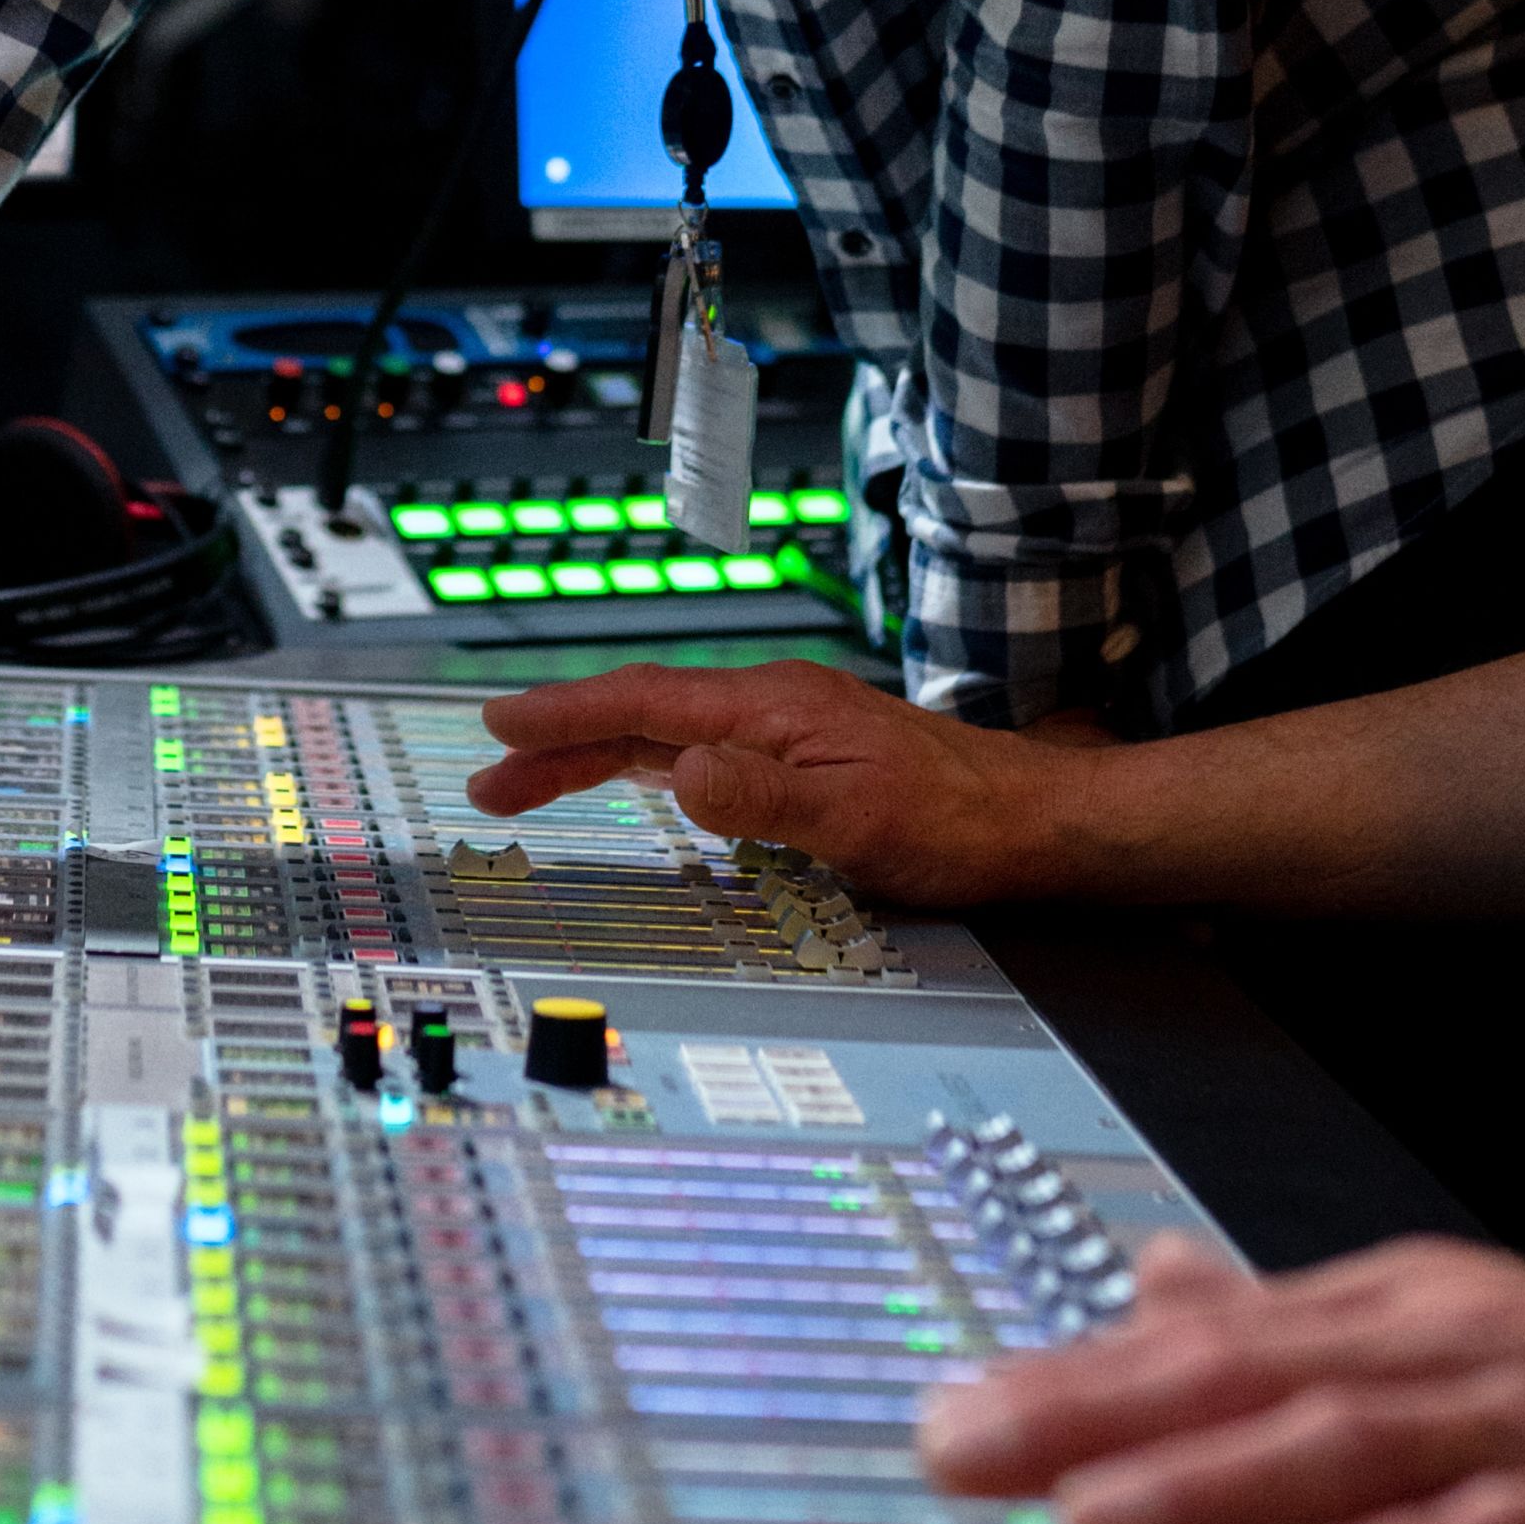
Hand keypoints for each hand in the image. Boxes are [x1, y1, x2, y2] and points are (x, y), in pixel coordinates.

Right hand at [469, 654, 1109, 900]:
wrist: (1034, 820)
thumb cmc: (957, 821)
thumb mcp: (853, 819)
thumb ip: (759, 796)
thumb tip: (676, 772)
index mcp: (772, 706)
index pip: (644, 702)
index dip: (566, 715)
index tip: (501, 726)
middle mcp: (772, 703)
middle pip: (640, 716)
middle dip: (559, 742)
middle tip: (490, 778)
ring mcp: (787, 725)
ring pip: (665, 731)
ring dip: (594, 753)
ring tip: (530, 781)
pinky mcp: (803, 751)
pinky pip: (699, 745)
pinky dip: (644, 759)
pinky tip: (631, 776)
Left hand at [916, 1233, 1524, 1523]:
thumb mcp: (1466, 1360)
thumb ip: (1305, 1333)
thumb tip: (1152, 1280)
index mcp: (1409, 1316)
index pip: (1211, 1340)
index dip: (1070, 1374)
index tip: (942, 1417)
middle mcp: (1462, 1348)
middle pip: (1253, 1375)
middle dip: (1096, 1412)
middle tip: (960, 1451)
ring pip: (1357, 1445)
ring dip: (1222, 1483)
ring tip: (1100, 1522)